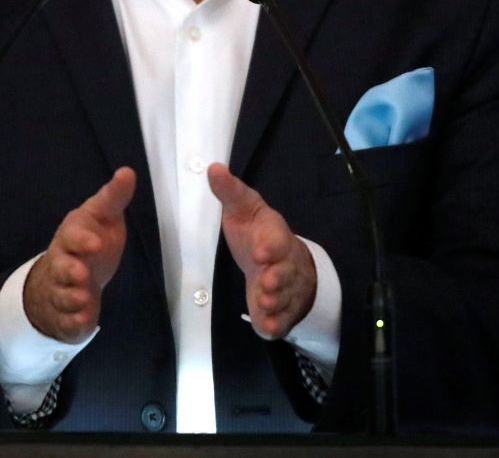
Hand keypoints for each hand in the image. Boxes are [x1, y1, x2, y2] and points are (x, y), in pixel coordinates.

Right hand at [24, 166, 134, 342]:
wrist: (70, 275)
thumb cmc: (90, 240)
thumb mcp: (103, 216)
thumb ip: (114, 198)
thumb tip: (127, 172)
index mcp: (72, 236)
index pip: (73, 235)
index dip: (82, 240)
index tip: (96, 243)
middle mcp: (64, 263)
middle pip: (61, 267)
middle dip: (69, 272)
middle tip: (80, 275)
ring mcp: (62, 289)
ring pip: (62, 295)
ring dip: (71, 298)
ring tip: (83, 299)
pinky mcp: (66, 313)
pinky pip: (66, 319)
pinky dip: (73, 322)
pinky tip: (83, 322)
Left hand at [207, 162, 316, 339]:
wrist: (282, 261)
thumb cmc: (257, 233)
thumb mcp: (243, 209)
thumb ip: (230, 192)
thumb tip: (213, 168)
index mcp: (274, 236)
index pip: (276, 239)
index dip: (270, 246)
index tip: (260, 251)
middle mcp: (283, 263)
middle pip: (285, 271)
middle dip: (277, 278)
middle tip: (267, 284)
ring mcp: (284, 288)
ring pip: (285, 297)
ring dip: (276, 302)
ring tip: (266, 303)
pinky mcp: (280, 310)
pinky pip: (281, 320)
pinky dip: (275, 325)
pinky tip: (267, 328)